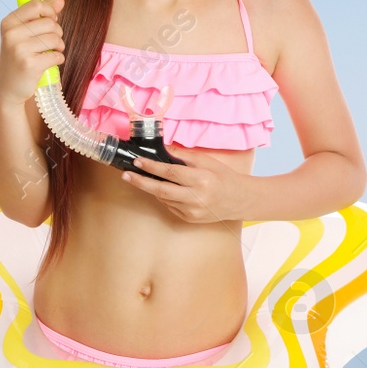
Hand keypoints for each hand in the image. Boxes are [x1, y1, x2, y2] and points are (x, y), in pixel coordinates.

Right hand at [0, 0, 64, 109]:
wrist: (7, 87)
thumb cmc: (18, 57)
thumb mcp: (24, 34)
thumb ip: (42, 16)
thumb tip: (61, 0)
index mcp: (8, 23)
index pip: (36, 5)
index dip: (50, 12)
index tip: (52, 21)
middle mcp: (11, 34)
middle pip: (50, 23)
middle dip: (57, 32)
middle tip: (52, 42)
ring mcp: (19, 49)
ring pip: (55, 39)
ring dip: (59, 46)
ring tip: (52, 52)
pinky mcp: (30, 64)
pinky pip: (56, 55)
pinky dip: (58, 59)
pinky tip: (50, 62)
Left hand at [121, 148, 251, 223]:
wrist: (240, 200)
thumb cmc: (224, 177)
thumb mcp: (208, 162)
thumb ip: (184, 155)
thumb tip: (163, 149)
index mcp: (201, 179)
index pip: (170, 172)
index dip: (151, 167)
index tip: (137, 161)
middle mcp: (196, 197)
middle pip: (160, 189)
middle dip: (140, 181)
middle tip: (126, 175)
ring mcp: (192, 211)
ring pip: (163, 198)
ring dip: (153, 188)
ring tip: (146, 178)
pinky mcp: (189, 219)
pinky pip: (170, 206)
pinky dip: (165, 196)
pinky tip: (168, 189)